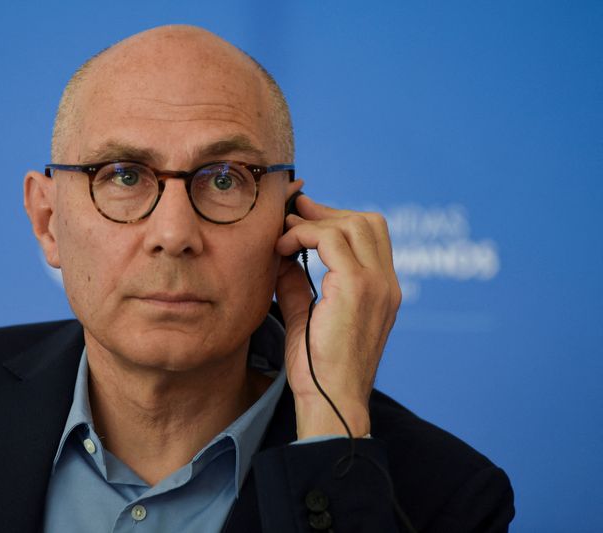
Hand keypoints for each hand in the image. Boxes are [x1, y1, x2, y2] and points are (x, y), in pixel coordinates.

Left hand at [275, 195, 401, 438]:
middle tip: (294, 214)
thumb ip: (299, 285)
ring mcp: (376, 284)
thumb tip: (282, 258)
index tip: (304, 218)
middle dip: (327, 212)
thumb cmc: (318, 369)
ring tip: (284, 235)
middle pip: (368, 221)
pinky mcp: (357, 288)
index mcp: (383, 291)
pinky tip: (283, 248)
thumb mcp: (307, 317)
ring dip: (313, 223)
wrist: (330, 402)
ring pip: (352, 224)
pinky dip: (304, 234)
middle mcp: (387, 284)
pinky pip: (330, 240)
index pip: (372, 236)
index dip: (337, 219)